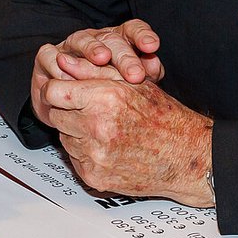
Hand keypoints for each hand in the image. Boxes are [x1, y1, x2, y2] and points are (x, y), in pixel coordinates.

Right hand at [29, 20, 163, 124]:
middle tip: (135, 74)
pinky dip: (58, 63)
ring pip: (81, 39)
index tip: (151, 46)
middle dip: (123, 55)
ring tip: (101, 59)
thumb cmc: (101, 94)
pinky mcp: (46, 56)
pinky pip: (50, 54)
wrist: (65, 108)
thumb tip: (154, 66)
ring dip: (91, 48)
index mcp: (117, 42)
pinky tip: (67, 75)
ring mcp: (69, 46)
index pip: (132, 30)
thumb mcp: (126, 86)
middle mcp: (94, 39)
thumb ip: (143, 74)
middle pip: (110, 39)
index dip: (142, 35)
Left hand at [40, 77, 213, 205]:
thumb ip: (91, 70)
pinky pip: (74, 159)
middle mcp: (96, 128)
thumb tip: (63, 61)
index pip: (53, 92)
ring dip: (76, 132)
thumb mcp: (131, 82)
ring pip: (64, 137)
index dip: (58, 89)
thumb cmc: (162, 117)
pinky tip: (107, 147)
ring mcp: (94, 155)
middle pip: (55, 115)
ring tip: (104, 129)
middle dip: (68, 111)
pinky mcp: (94, 176)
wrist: (184, 156)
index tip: (65, 91)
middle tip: (91, 111)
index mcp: (103, 99)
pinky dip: (85, 152)